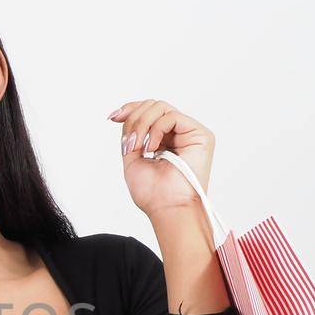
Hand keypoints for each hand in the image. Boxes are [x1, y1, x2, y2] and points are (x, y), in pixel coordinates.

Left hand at [107, 99, 214, 214]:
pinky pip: (171, 117)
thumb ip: (130, 133)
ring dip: (142, 125)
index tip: (113, 117)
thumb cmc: (153, 193)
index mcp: (165, 139)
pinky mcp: (201, 135)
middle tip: (129, 144)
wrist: (167, 208)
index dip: (130, 109)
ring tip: (139, 148)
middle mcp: (179, 134)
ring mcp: (190, 133)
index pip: (148, 111)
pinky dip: (155, 130)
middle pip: (153, 106)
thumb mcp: (132, 157)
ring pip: (160, 107)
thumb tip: (122, 114)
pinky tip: (152, 149)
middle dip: (134, 120)